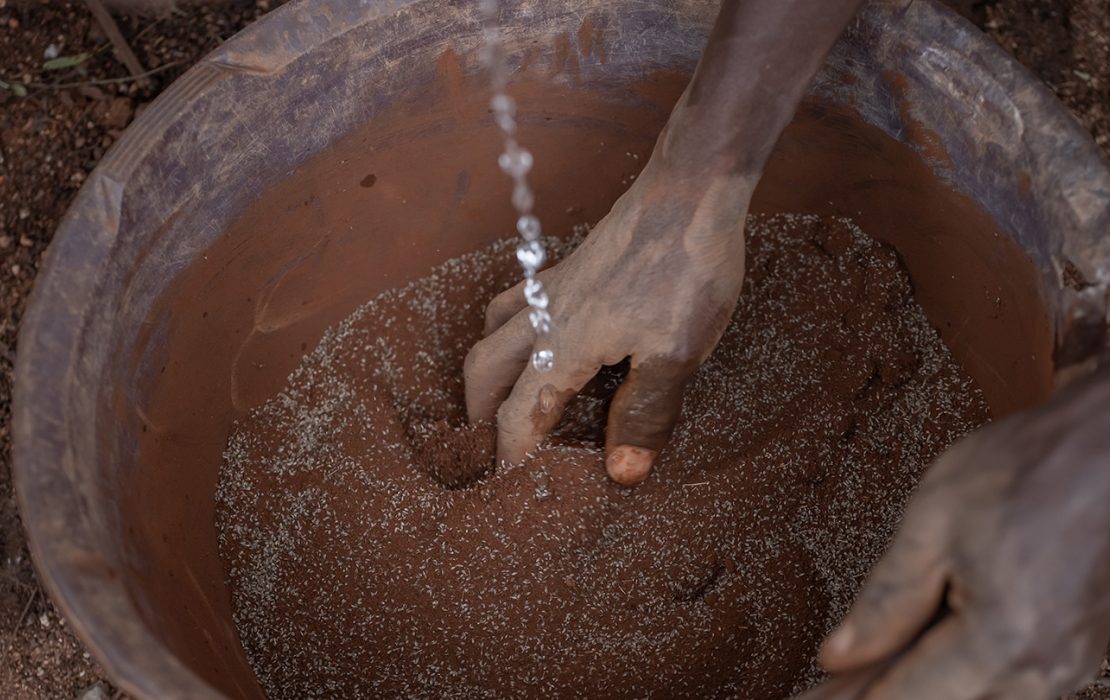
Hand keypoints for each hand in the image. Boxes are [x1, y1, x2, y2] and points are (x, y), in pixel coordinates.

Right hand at [463, 157, 750, 483]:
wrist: (691, 190)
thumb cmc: (687, 270)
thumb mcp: (677, 353)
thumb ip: (645, 413)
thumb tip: (622, 473)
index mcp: (565, 345)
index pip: (519, 412)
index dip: (510, 453)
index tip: (506, 484)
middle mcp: (545, 316)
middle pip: (484, 370)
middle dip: (479, 413)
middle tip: (493, 445)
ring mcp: (552, 287)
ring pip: (491, 332)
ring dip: (486, 371)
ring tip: (501, 398)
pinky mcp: (568, 268)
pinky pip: (515, 302)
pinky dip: (507, 330)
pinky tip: (535, 336)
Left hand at [799, 371, 1109, 699]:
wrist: (1109, 449)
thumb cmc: (1031, 469)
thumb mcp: (933, 521)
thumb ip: (885, 599)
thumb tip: (840, 656)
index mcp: (1004, 641)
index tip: (808, 696)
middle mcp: (1045, 669)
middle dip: (880, 691)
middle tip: (828, 680)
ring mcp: (1069, 665)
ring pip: (973, 696)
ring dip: (919, 681)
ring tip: (868, 663)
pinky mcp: (1077, 652)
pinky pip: (1005, 680)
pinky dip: (956, 669)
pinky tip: (922, 645)